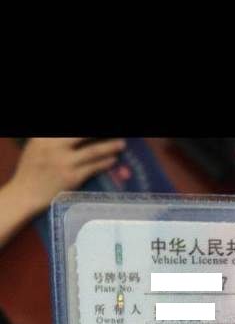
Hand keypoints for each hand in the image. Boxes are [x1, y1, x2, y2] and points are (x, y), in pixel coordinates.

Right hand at [10, 137, 126, 216]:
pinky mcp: (71, 177)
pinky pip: (93, 167)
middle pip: (84, 136)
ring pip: (93, 151)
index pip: (71, 129)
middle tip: (117, 133)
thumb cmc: (31, 170)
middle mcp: (55, 147)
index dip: (89, 131)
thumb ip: (54, 139)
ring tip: (121, 144)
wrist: (25, 194)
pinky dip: (104, 162)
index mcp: (45, 138)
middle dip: (101, 135)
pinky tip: (112, 159)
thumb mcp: (37, 146)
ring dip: (110, 146)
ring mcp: (64, 162)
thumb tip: (77, 138)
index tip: (99, 130)